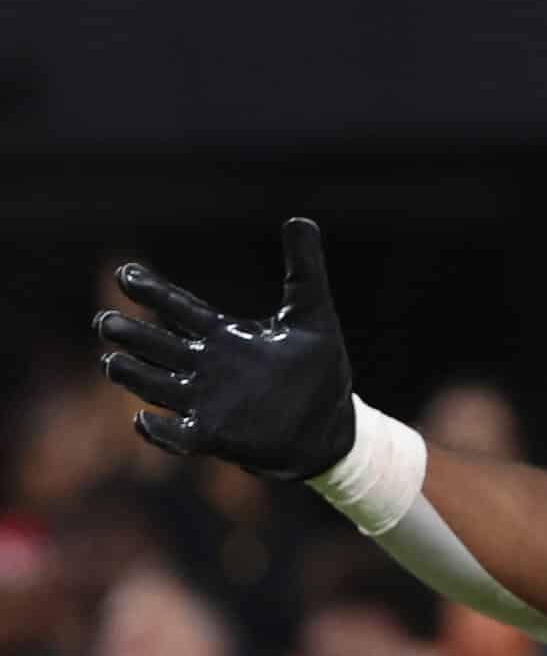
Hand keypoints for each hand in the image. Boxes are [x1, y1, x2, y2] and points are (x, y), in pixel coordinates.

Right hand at [94, 218, 355, 478]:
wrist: (331, 426)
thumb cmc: (318, 372)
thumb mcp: (314, 316)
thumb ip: (304, 270)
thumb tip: (300, 219)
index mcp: (226, 337)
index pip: (181, 310)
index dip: (152, 292)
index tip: (125, 271)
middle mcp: (208, 367)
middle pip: (159, 347)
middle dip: (131, 335)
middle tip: (106, 321)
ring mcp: (207, 403)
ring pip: (157, 386)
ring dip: (135, 376)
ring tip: (112, 362)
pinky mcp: (214, 436)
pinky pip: (177, 434)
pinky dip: (159, 429)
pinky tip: (143, 418)